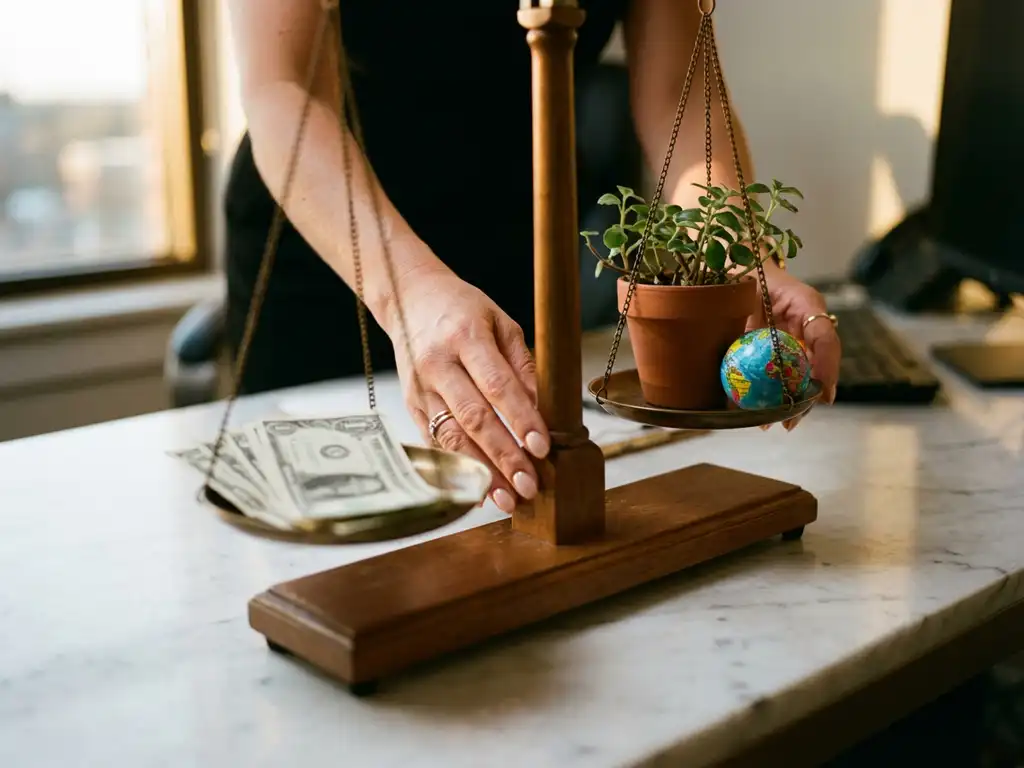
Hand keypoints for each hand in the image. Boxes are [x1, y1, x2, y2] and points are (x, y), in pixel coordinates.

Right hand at [384, 264, 549, 512]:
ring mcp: (419, 388)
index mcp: (466, 337)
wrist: (410, 299)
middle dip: (503, 456)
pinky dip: (457, 470)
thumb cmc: (463, 310)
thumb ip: (523, 365)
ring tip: (509, 498)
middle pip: (474, 418)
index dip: (520, 419)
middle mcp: (437, 364)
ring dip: (482, 472)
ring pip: (452, 437)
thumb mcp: (501, 323)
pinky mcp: (410, 405)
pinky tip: (479, 490)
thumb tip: (543, 411)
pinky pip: (434, 443)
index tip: (542, 448)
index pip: (497, 385)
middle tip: (529, 485)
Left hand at [746, 267, 840, 428]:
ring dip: (789, 402)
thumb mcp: (744, 288)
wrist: (737, 266)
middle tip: (790, 421)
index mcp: (806, 304)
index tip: (822, 394)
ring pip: (801, 376)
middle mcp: (806, 324)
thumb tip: (735, 351)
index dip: (827, 367)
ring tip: (773, 424)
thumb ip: (744, 315)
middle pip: (817, 366)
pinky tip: (755, 413)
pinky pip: (780, 375)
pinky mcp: (779, 349)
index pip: (825, 338)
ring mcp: (795, 338)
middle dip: (807, 398)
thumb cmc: (744, 271)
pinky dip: (769, 394)